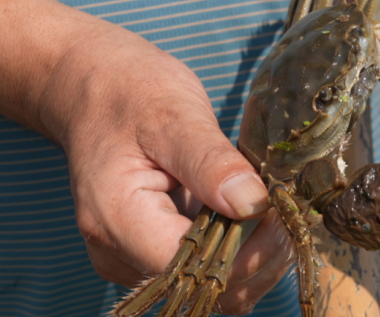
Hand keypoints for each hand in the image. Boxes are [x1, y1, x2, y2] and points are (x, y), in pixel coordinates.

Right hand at [36, 24, 293, 313]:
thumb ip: (212, 162)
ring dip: (249, 259)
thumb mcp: (175, 114)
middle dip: (254, 258)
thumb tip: (252, 204)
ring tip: (271, 212)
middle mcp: (116, 252)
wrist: (95, 91)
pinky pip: (199, 271)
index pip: (191, 268)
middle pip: (201, 287)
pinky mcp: (146, 253)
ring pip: (206, 287)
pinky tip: (250, 219)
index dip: (245, 253)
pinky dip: (233, 253)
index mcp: (116, 218)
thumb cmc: (131, 94)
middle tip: (284, 210)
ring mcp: (129, 258)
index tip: (279, 215)